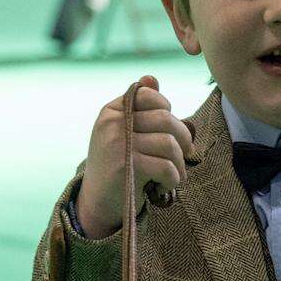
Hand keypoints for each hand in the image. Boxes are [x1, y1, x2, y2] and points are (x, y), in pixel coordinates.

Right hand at [75, 75, 192, 238]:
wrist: (96, 203)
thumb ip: (139, 107)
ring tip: (174, 174)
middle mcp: (112, 124)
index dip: (167, 111)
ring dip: (180, 164)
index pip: (149, 95)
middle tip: (183, 155)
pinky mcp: (127, 168)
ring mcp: (118, 145)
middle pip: (166, 119)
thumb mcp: (123, 133)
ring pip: (170, 144)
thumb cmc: (117, 165)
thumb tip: (151, 77)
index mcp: (112, 111)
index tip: (168, 130)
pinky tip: (164, 186)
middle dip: (183, 139)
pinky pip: (167, 167)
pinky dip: (173, 179)